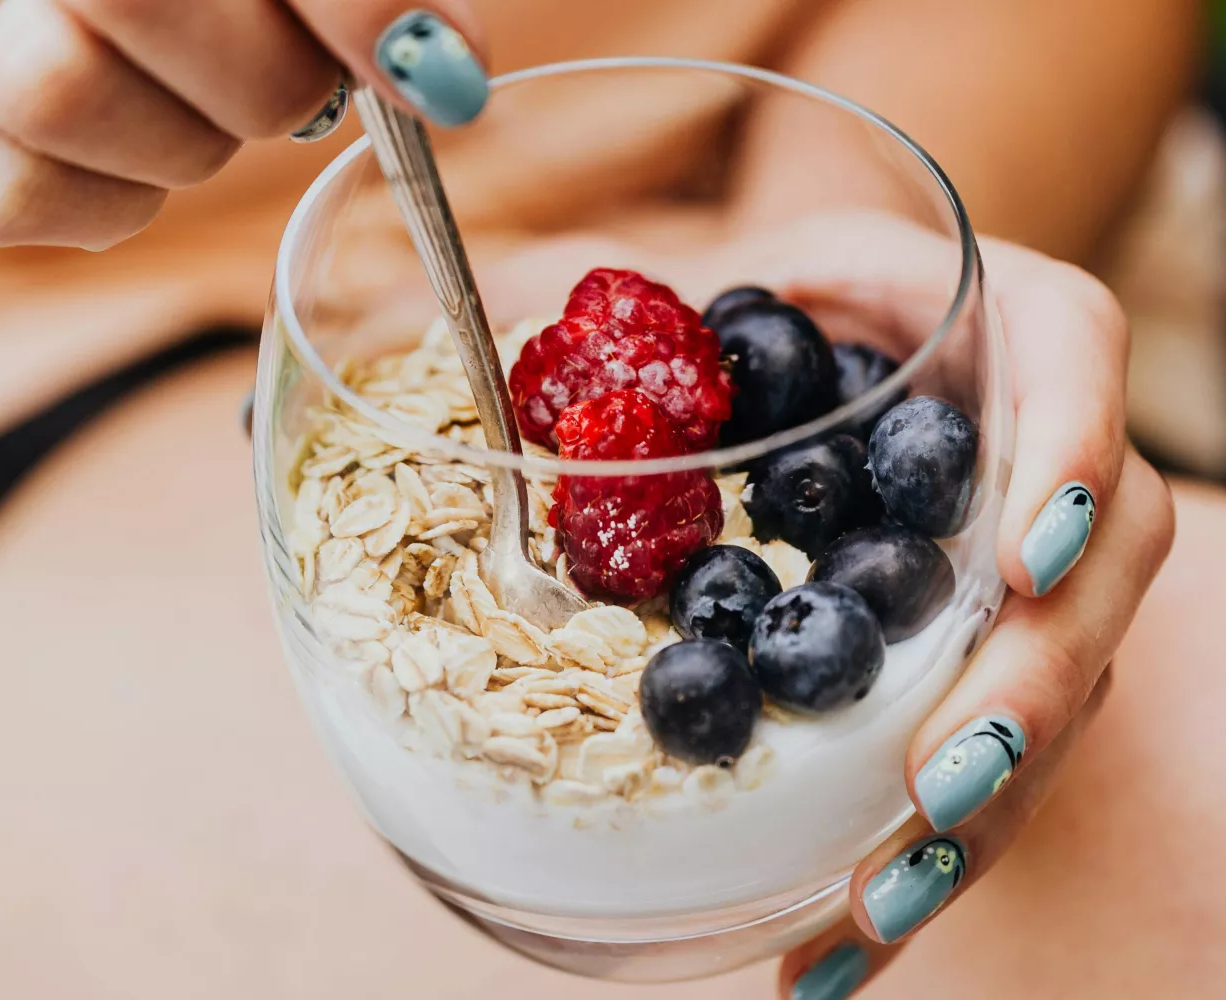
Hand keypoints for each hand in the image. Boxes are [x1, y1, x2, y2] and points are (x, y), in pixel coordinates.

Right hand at [0, 0, 488, 248]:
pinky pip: (19, 200)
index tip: (428, 66)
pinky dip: (107, 195)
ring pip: (66, 99)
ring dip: (177, 136)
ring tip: (179, 102)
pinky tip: (116, 153)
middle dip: (260, 72)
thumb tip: (443, 61)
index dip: (350, 0)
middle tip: (291, 82)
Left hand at [459, 210, 1171, 996]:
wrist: (805, 354)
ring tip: (878, 904)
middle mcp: (1028, 453)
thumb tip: (487, 366)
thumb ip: (641, 321)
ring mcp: (1017, 571)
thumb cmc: (759, 309)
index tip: (1021, 560)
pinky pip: (976, 757)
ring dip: (979, 815)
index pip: (1073, 353)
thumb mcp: (714, 282)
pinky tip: (834, 953)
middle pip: (1093, 568)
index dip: (1074, 452)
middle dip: (1027, 688)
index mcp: (987, 324)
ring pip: (1054, 694)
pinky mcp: (976, 660)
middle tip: (936, 787)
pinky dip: (913, 859)